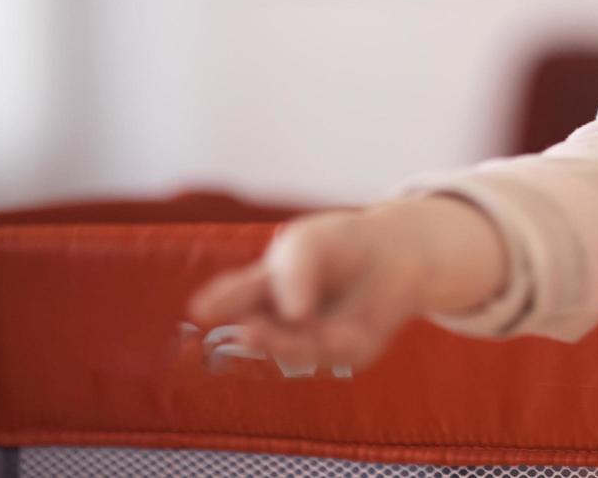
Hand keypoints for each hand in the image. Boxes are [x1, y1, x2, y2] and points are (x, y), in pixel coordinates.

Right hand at [187, 204, 430, 371]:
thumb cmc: (340, 245)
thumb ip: (293, 273)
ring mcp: (313, 339)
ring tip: (288, 328)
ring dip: (288, 345)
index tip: (201, 307)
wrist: (396, 254)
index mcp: (262, 289)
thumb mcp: (308, 243)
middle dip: (258, 335)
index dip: (220, 301)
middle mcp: (282, 321)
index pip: (238, 295)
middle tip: (248, 329)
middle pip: (263, 331)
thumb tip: (295, 316)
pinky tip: (332, 333)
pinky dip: (332, 343)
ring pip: (295, 350)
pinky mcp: (349, 352)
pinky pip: (336, 354)